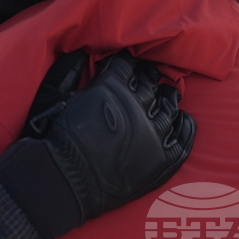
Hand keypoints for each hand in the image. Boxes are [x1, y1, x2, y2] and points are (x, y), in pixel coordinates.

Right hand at [28, 50, 194, 221]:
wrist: (61, 183)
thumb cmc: (53, 139)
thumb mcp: (52, 96)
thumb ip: (67, 71)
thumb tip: (79, 54)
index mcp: (112, 86)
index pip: (128, 64)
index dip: (127, 64)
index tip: (126, 66)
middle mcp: (137, 105)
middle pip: (150, 82)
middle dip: (147, 78)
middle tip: (145, 80)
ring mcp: (153, 132)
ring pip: (169, 105)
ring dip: (166, 98)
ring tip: (165, 96)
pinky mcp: (162, 158)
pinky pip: (184, 137)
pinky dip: (185, 126)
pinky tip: (183, 119)